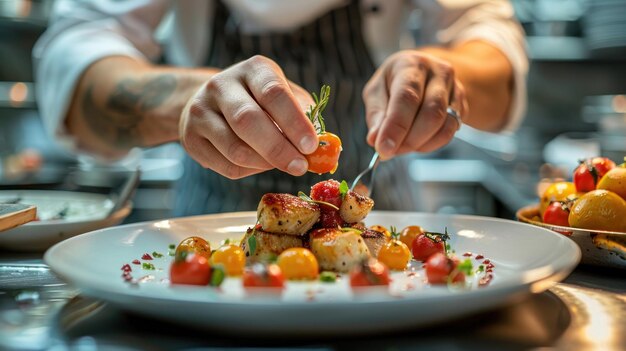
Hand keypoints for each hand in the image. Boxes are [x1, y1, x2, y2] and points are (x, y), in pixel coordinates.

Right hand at [179, 55, 317, 178]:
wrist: (211, 103)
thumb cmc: (260, 101)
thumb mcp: (285, 97)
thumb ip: (304, 117)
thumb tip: (325, 146)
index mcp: (252, 69)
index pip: (273, 93)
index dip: (294, 121)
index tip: (311, 145)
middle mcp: (221, 85)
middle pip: (248, 121)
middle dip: (278, 149)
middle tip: (299, 166)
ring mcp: (200, 111)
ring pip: (236, 149)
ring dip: (265, 164)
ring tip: (283, 164)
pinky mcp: (190, 138)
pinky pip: (225, 165)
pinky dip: (250, 171)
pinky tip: (260, 164)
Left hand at [363, 50, 468, 158]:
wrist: (423, 74)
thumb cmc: (394, 83)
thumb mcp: (376, 91)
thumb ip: (376, 115)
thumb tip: (376, 139)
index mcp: (411, 65)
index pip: (407, 96)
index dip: (396, 126)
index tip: (384, 148)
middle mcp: (438, 72)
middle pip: (431, 113)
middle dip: (409, 140)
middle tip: (390, 152)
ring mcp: (455, 88)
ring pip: (444, 126)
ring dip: (421, 144)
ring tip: (402, 146)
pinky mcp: (463, 105)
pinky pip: (451, 132)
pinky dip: (432, 144)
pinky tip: (418, 142)